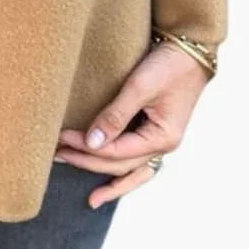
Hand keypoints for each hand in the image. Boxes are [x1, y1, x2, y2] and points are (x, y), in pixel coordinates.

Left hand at [54, 42, 211, 208]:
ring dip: (108, 180)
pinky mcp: (156, 132)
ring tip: (89, 198)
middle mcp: (163, 146)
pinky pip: (138, 161)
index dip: (87, 148)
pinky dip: (123, 173)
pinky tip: (109, 180)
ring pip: (132, 171)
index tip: (62, 139)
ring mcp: (161, 141)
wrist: (191, 51)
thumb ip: (116, 114)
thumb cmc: (167, 66)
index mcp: (163, 138)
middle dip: (88, 162)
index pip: (117, 152)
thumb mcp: (140, 87)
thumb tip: (92, 142)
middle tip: (57, 155)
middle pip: (120, 164)